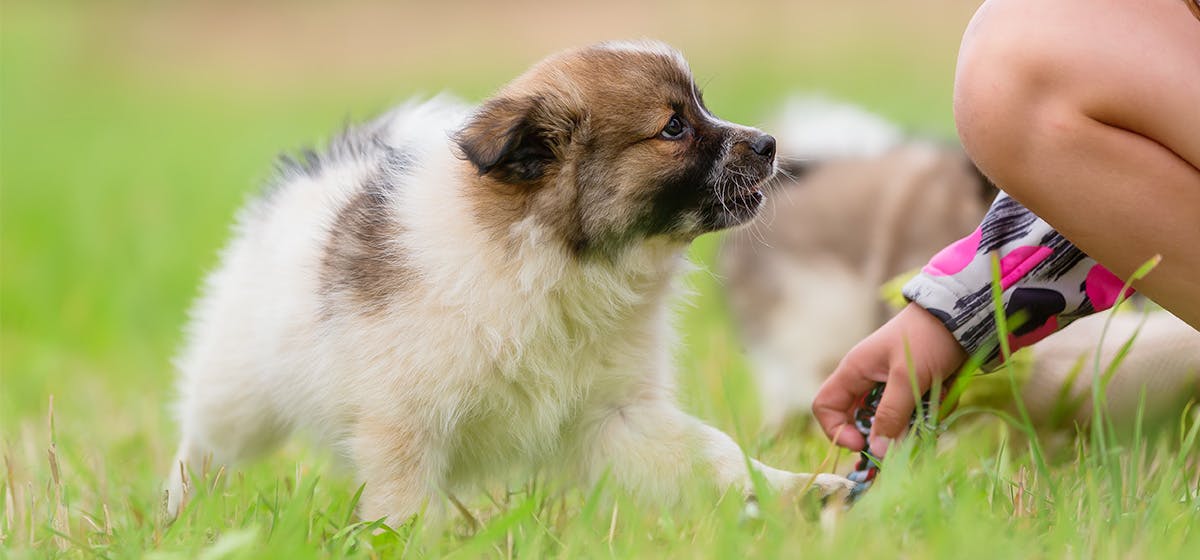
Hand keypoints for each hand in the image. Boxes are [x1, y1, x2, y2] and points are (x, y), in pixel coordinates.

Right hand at [812, 303, 967, 455]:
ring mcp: (889, 386)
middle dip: (883, 433)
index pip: (826, 406)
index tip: (861, 444)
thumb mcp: (907, 378)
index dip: (836, 429)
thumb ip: (892, 414)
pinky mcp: (911, 389)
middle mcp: (867, 381)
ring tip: (935, 407)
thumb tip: (877, 451)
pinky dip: (928, 413)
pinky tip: (944, 397)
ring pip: (891, 421)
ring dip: (912, 423)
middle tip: (905, 439)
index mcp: (855, 371)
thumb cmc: (926, 339)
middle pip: (860, 420)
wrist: (961, 317)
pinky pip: (912, 414)